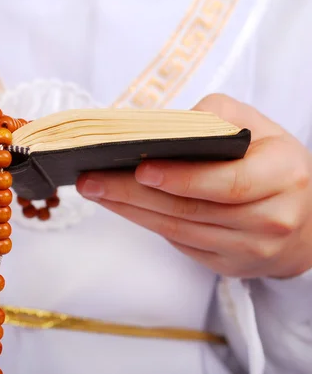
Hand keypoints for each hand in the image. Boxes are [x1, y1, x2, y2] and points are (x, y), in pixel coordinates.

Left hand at [77, 94, 311, 278]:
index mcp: (283, 175)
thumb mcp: (257, 127)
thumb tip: (159, 129)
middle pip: (191, 209)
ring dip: (130, 210)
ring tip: (95, 190)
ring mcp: (249, 249)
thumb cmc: (272, 162)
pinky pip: (180, 244)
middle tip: (92, 180)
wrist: (304, 217)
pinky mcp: (229, 265)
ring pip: (178, 230)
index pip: (228, 182)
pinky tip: (120, 206)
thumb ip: (214, 118)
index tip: (141, 169)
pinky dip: (145, 223)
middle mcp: (271, 218)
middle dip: (133, 194)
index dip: (182, 178)